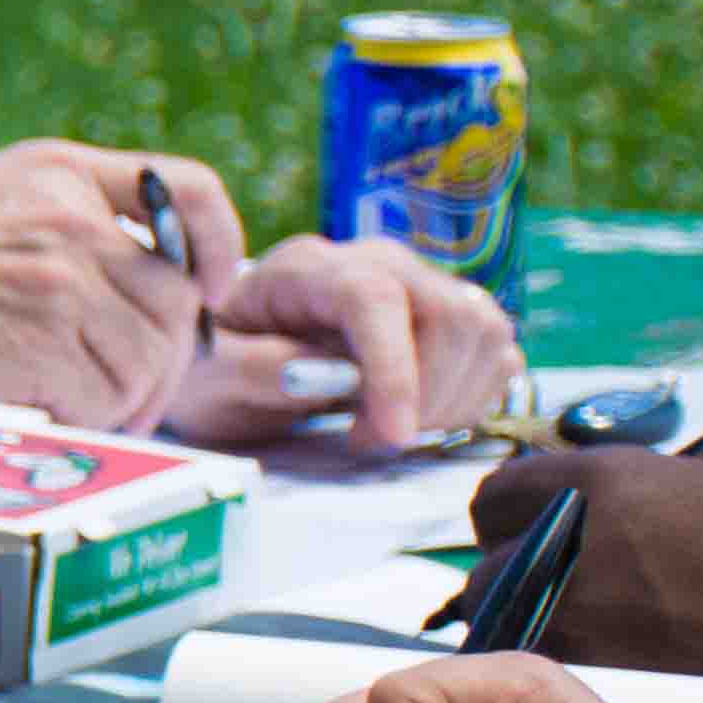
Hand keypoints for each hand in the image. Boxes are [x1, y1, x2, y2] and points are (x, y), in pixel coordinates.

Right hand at [0, 141, 236, 432]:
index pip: (187, 190)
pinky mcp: (44, 335)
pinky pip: (107, 396)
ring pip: (149, 358)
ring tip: (67, 409)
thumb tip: (153, 295)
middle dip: (158, 361)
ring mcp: (60, 273)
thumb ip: (66, 228)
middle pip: (175, 300)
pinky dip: (81, 419)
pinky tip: (32, 410)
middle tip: (118, 396)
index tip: (211, 287)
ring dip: (120, 399)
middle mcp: (69, 214)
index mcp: (57, 171)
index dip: (219, 245)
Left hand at [164, 233, 518, 455]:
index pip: (375, 299)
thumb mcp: (205, 375)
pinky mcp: (447, 319)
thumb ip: (249, 369)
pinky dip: (473, 397)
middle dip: (427, 393)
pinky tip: (420, 419)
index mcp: (308, 268)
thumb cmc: (214, 364)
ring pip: (484, 330)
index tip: (390, 435)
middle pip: (449, 313)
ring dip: (453, 399)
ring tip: (389, 430)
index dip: (394, 370)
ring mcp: (419, 287)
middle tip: (372, 439)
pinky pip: (496, 352)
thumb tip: (311, 375)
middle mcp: (375, 263)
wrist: (228, 356)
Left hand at [476, 442, 702, 689]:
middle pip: (486, 566)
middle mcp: (571, 544)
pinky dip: (569, 663)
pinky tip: (619, 661)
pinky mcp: (601, 677)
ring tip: (599, 629)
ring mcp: (579, 615)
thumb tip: (584, 504)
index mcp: (599, 481)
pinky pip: (550, 666)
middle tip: (561, 588)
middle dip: (514, 576)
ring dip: (535, 625)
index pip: (496, 496)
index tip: (530, 529)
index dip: (514, 516)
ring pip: (508, 624)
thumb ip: (631, 489)